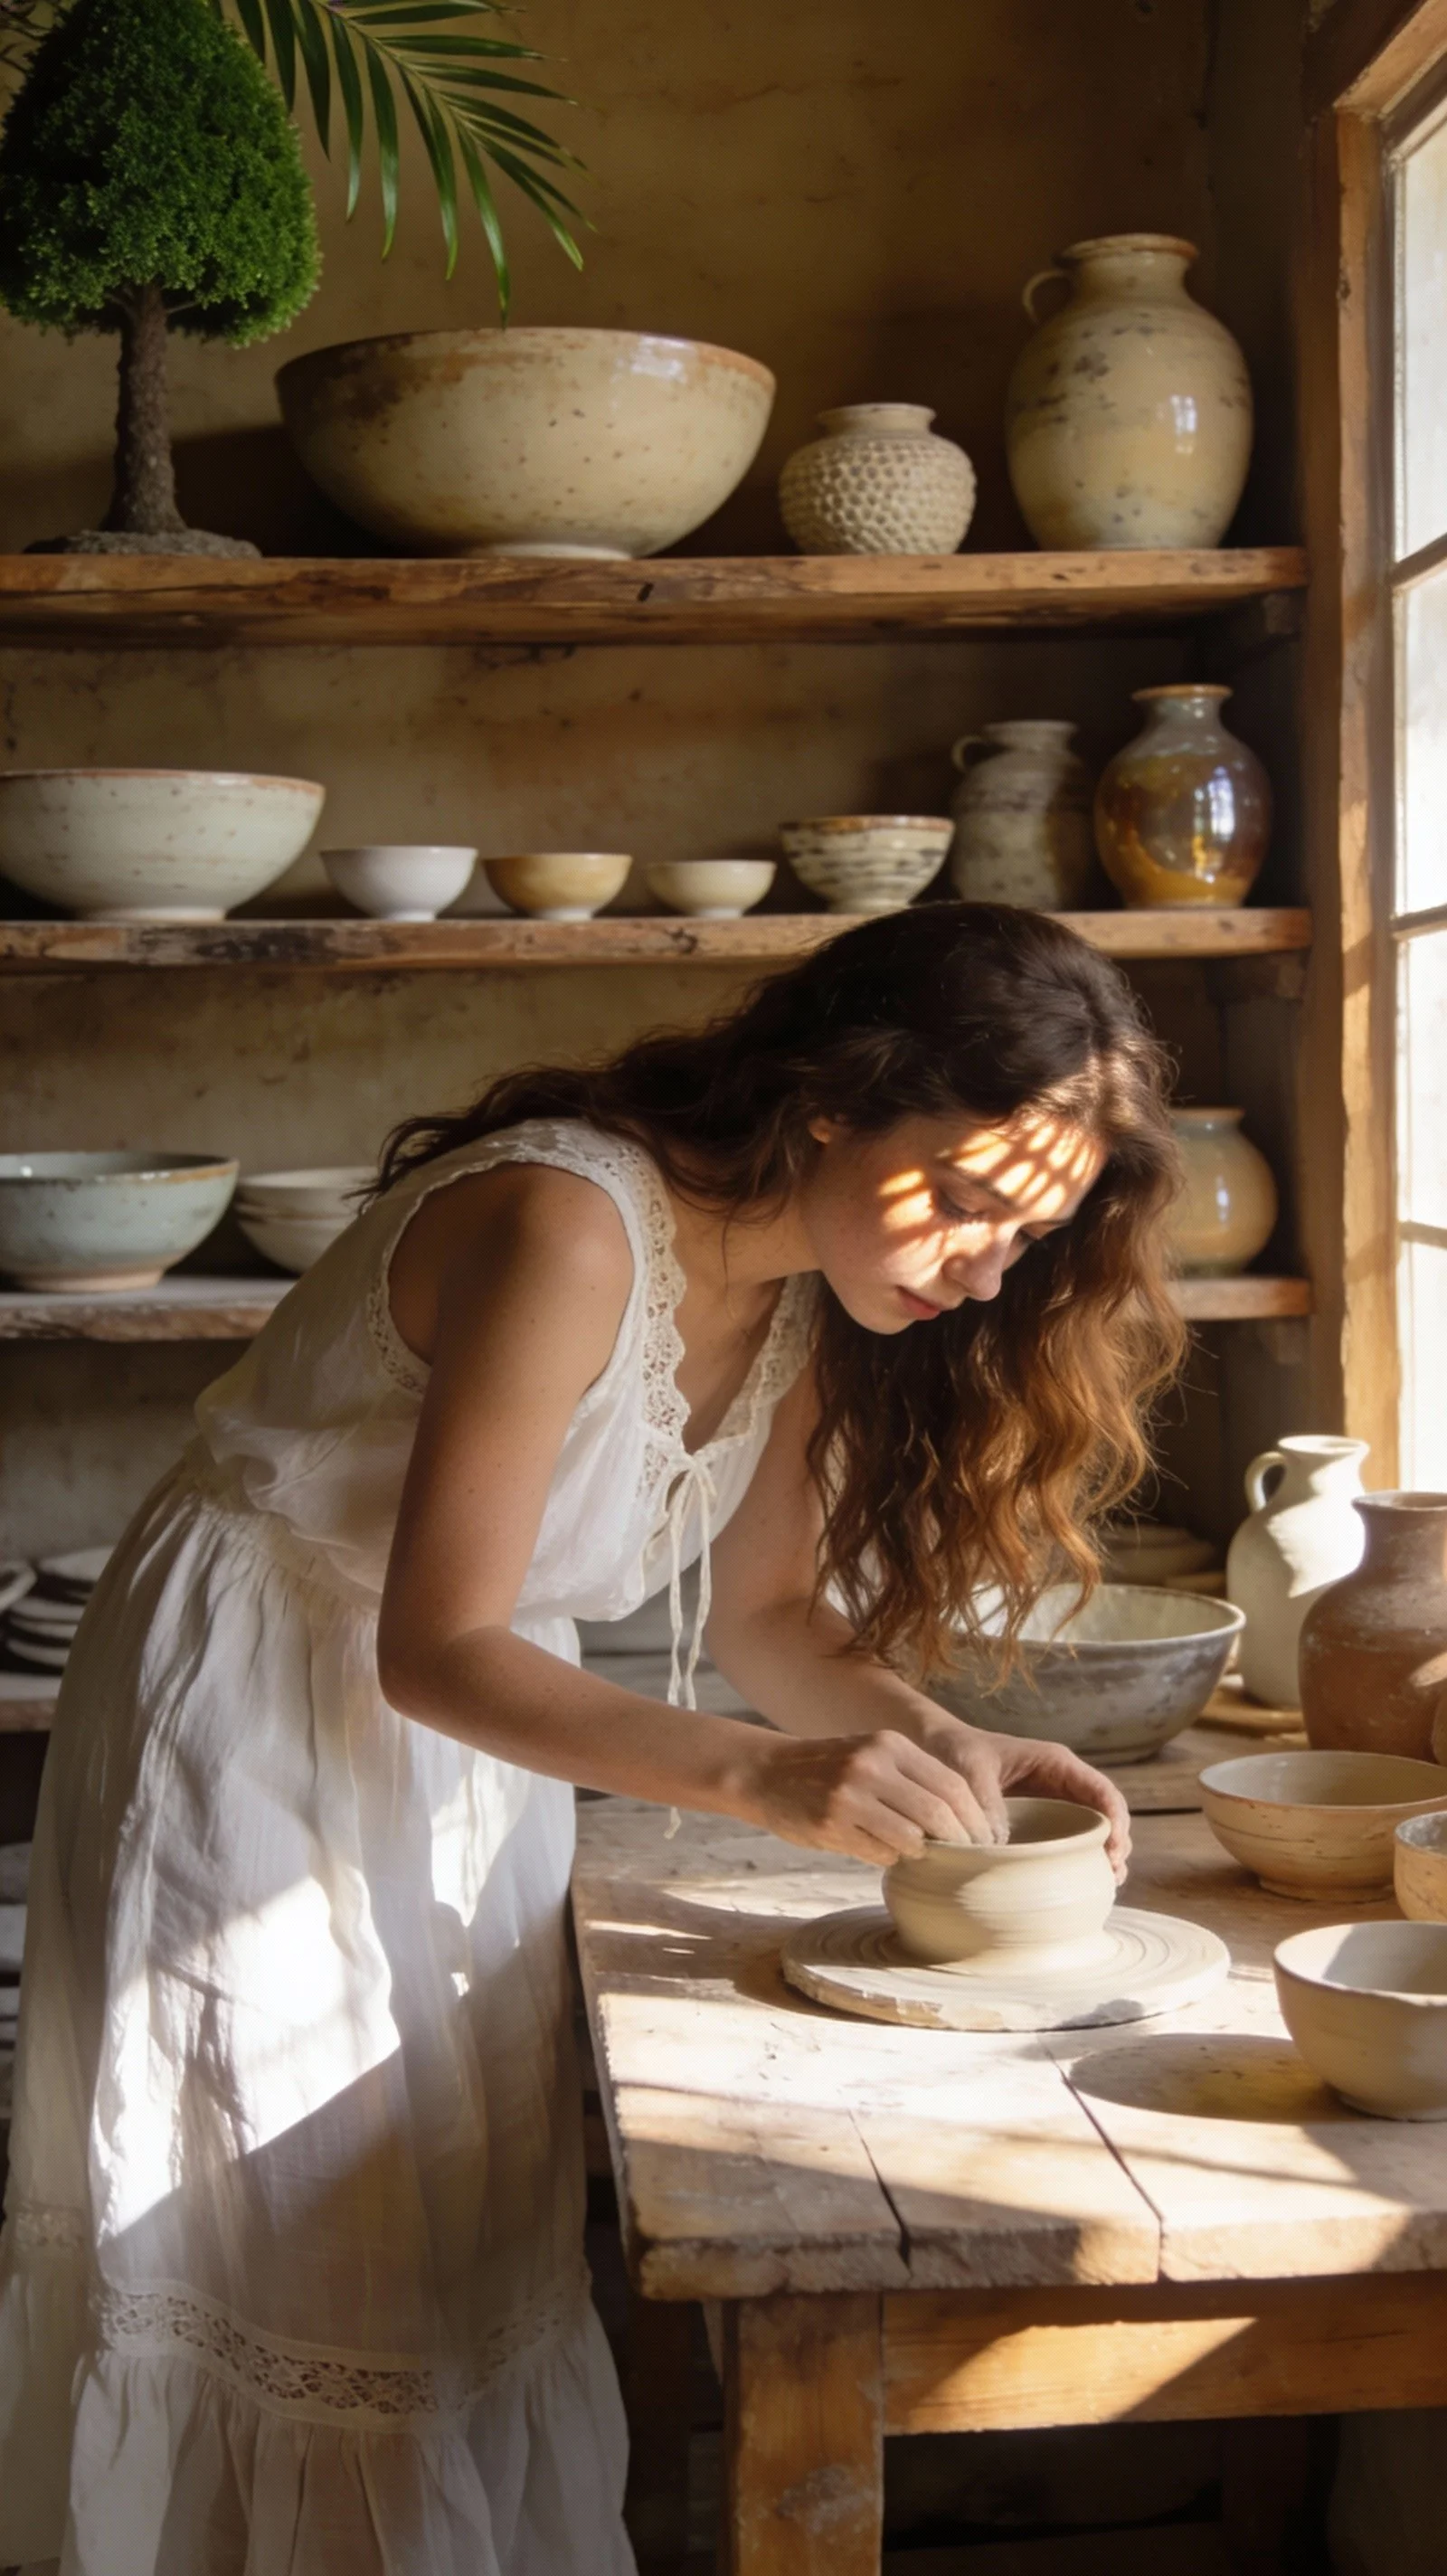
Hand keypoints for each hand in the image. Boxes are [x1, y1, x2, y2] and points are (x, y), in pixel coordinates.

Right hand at [736, 1727, 1008, 1866]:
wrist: (766, 1772)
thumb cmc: (829, 1770)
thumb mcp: (872, 1755)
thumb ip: (912, 1779)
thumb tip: (965, 1821)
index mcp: (890, 1744)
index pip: (953, 1785)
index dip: (977, 1818)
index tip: (989, 1840)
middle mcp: (872, 1764)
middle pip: (939, 1813)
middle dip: (963, 1842)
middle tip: (973, 1859)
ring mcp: (851, 1795)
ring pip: (913, 1839)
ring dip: (924, 1853)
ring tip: (923, 1856)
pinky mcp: (832, 1823)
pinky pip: (881, 1853)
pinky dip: (891, 1858)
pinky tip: (883, 1852)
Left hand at [913, 1707, 1131, 1879]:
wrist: (937, 1749)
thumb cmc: (957, 1751)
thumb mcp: (970, 1770)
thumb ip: (987, 1803)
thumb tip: (1002, 1846)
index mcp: (1056, 1763)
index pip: (1102, 1791)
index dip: (1116, 1820)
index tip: (1114, 1850)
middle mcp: (1063, 1783)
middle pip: (1106, 1815)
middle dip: (1116, 1845)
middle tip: (1111, 1875)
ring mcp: (1055, 1804)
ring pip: (1093, 1831)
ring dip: (1103, 1857)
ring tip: (1105, 1885)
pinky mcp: (1041, 1823)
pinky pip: (1069, 1841)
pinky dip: (1080, 1860)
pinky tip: (1080, 1883)